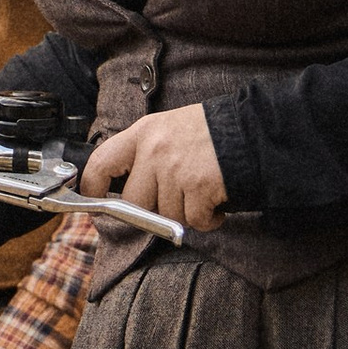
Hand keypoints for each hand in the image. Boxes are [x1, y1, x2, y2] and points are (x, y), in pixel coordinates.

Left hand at [80, 103, 226, 232]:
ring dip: (186, 212)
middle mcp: (155, 150)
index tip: (95, 200)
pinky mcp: (198, 187)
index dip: (93, 187)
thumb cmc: (212, 132)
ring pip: (166, 214)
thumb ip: (146, 151)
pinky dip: (207, 220)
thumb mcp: (170, 128)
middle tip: (175, 200)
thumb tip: (126, 185)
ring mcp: (176, 169)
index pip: (101, 162)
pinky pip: (192, 220)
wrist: (254, 130)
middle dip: (154, 209)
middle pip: (134, 201)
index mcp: (144, 132)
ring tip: (202, 194)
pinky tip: (215, 205)